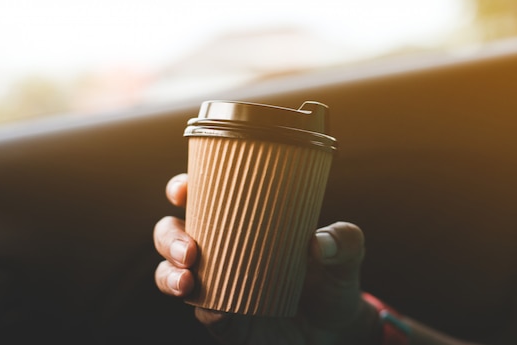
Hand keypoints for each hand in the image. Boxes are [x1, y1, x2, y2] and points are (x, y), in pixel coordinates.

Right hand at [153, 173, 381, 344]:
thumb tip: (319, 243)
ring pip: (170, 275)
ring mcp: (218, 286)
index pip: (200, 197)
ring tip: (189, 280)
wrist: (337, 327)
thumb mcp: (347, 253)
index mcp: (240, 221)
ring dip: (169, 276)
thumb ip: (343, 240)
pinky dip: (207, 311)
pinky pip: (206, 314)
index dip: (182, 189)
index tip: (182, 190)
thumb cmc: (333, 277)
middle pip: (171, 235)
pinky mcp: (227, 321)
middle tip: (192, 250)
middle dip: (170, 238)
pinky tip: (217, 309)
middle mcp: (220, 250)